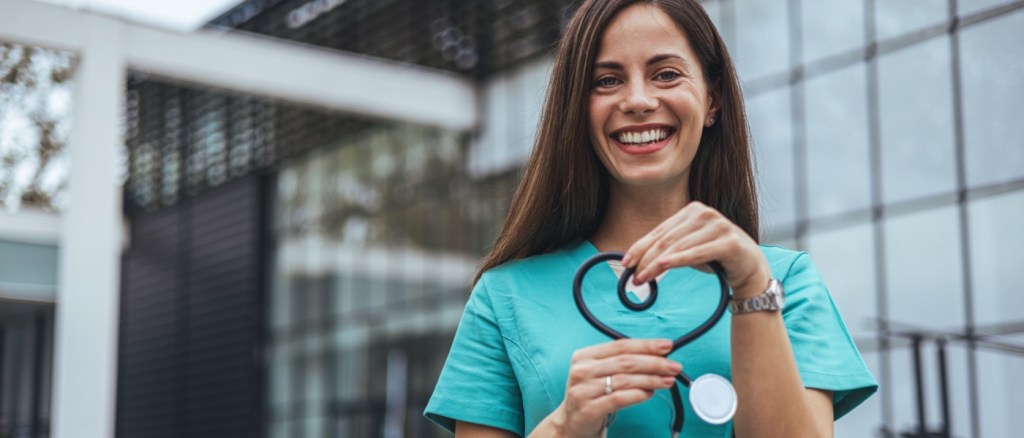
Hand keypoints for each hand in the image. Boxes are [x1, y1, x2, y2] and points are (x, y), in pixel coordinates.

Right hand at [551, 339, 680, 436]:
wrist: (571, 421)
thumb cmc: (591, 393)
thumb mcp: (599, 372)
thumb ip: (622, 362)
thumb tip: (657, 356)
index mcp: (585, 355)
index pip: (621, 346)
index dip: (646, 345)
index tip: (667, 346)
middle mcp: (582, 370)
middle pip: (625, 362)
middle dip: (654, 363)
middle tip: (673, 366)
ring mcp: (584, 390)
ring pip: (625, 380)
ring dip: (651, 380)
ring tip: (667, 381)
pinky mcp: (589, 408)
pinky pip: (619, 399)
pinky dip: (638, 395)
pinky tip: (650, 393)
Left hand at [621, 201, 770, 298]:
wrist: (751, 268)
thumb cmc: (716, 258)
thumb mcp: (688, 251)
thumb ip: (666, 251)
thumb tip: (635, 264)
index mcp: (692, 211)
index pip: (659, 231)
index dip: (640, 247)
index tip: (625, 263)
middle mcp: (705, 213)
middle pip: (666, 239)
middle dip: (646, 259)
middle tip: (633, 278)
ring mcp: (718, 225)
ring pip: (679, 247)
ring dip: (657, 264)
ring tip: (643, 278)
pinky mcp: (729, 242)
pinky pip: (698, 252)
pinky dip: (679, 259)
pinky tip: (663, 266)